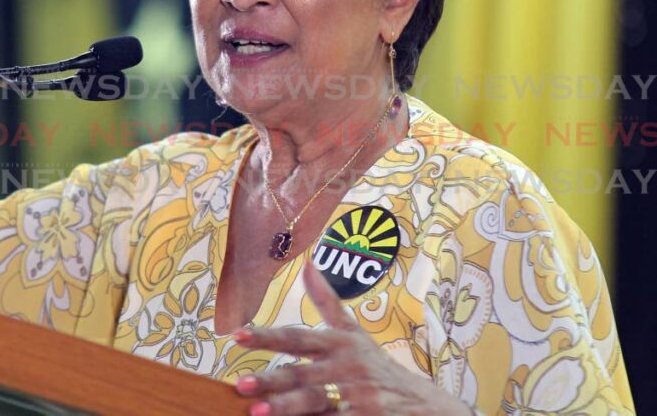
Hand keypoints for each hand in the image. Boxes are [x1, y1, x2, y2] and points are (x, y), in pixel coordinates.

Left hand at [233, 262, 470, 414]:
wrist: (427, 406)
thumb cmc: (380, 367)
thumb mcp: (355, 333)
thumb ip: (327, 301)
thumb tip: (306, 263)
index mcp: (340, 344)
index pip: (298, 337)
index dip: (267, 337)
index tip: (237, 335)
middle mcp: (349, 368)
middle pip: (303, 374)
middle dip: (271, 380)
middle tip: (239, 385)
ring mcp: (360, 397)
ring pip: (316, 402)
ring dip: (286, 408)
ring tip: (256, 414)